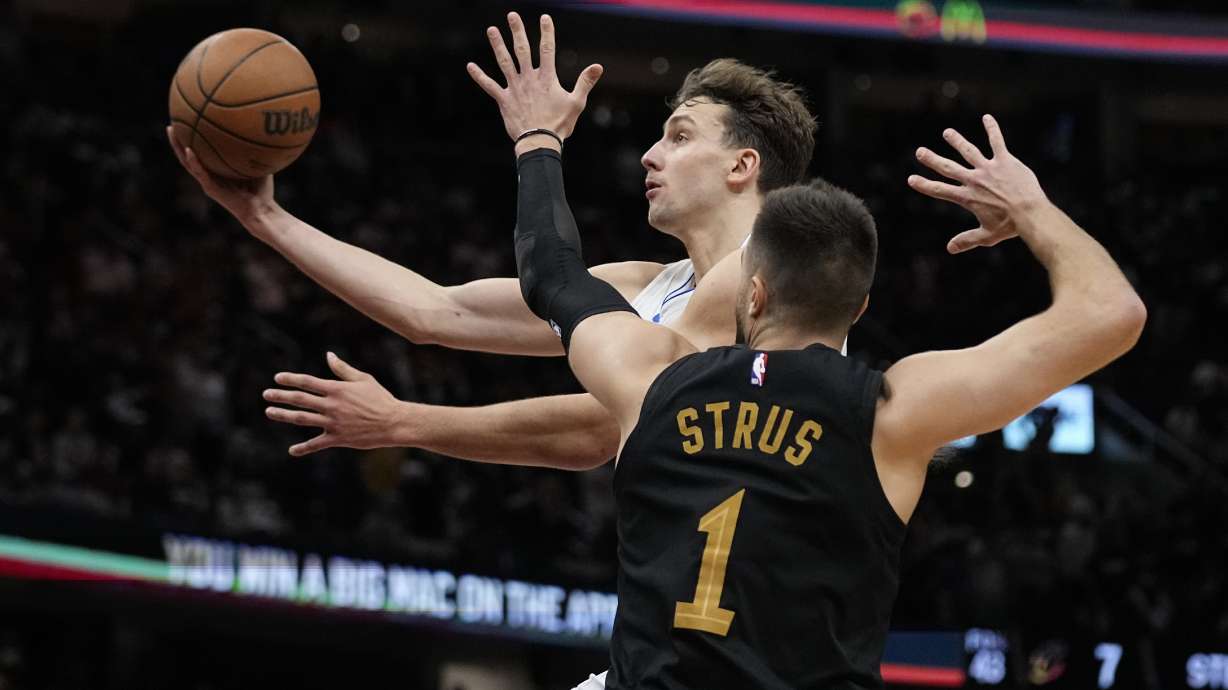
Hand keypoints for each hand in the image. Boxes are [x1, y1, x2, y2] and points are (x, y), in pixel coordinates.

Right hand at [166, 125, 275, 223]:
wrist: (261, 211)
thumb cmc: (262, 190)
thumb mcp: (259, 164)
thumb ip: (256, 149)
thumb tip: (260, 127)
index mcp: (217, 170)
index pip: (200, 151)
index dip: (192, 137)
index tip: (186, 119)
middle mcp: (209, 175)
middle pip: (188, 153)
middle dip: (178, 138)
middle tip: (172, 121)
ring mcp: (208, 182)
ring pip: (187, 162)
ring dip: (178, 147)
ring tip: (171, 130)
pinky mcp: (211, 189)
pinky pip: (199, 173)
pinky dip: (193, 161)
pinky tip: (189, 150)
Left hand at [263, 352, 414, 456]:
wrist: (394, 422)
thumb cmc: (380, 398)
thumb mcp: (363, 379)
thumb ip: (343, 369)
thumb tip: (328, 355)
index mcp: (337, 389)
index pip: (308, 382)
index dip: (291, 379)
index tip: (277, 378)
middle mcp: (332, 405)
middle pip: (300, 399)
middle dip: (281, 396)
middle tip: (266, 394)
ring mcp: (333, 423)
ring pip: (302, 418)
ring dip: (284, 415)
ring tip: (270, 412)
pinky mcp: (338, 439)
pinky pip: (316, 444)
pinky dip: (303, 448)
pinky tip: (292, 450)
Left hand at [466, 12, 602, 144]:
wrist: (539, 142)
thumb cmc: (560, 124)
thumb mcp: (577, 103)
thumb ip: (585, 82)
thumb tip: (598, 66)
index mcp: (547, 78)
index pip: (547, 49)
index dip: (547, 32)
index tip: (544, 17)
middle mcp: (529, 79)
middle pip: (522, 50)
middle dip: (517, 31)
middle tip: (512, 15)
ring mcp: (514, 88)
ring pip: (504, 62)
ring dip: (497, 45)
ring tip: (492, 30)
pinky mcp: (504, 100)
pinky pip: (489, 86)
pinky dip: (479, 76)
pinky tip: (470, 66)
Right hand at [907, 114, 1047, 253]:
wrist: (1030, 213)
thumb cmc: (1010, 226)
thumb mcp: (986, 236)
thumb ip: (966, 241)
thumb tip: (949, 249)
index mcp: (968, 197)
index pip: (940, 190)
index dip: (924, 185)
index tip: (911, 179)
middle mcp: (974, 180)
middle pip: (949, 168)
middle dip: (932, 160)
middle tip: (920, 151)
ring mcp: (989, 168)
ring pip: (969, 151)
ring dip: (956, 141)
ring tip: (947, 132)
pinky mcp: (1005, 161)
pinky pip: (997, 142)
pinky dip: (992, 129)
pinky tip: (986, 117)